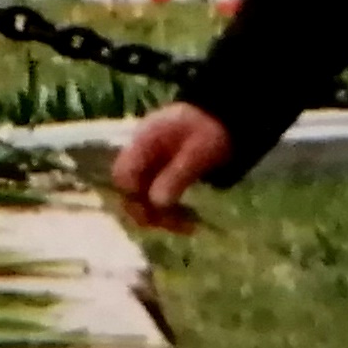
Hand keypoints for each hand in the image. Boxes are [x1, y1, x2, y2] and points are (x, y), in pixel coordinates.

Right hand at [112, 102, 231, 214]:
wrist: (224, 121)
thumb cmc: (210, 130)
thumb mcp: (198, 152)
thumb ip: (176, 175)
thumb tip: (156, 203)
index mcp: (143, 141)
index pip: (123, 174)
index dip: (133, 196)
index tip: (156, 212)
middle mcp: (140, 155)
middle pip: (129, 190)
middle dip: (149, 212)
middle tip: (178, 225)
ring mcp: (149, 166)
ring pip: (142, 198)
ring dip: (161, 216)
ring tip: (189, 226)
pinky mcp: (160, 176)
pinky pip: (155, 198)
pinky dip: (168, 212)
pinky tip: (187, 221)